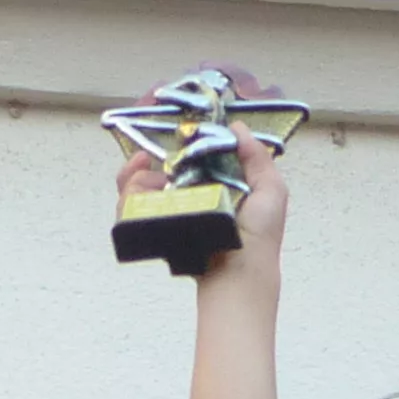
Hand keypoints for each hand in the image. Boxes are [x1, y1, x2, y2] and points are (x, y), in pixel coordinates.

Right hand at [120, 131, 285, 276]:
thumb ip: (258, 158)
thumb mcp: (271, 191)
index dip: (176, 137)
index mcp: (216, 181)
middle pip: (157, 162)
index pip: (189, 152)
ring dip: (135, 172)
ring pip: (138, 181)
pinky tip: (136, 185)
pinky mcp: (158, 226)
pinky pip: (130, 204)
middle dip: (145, 150)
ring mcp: (172, 210)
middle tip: (144, 149)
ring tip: (143, 168)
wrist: (237, 274)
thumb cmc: (259, 238)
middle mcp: (191, 193)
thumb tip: (236, 128)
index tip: (169, 124)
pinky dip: (127, 192)